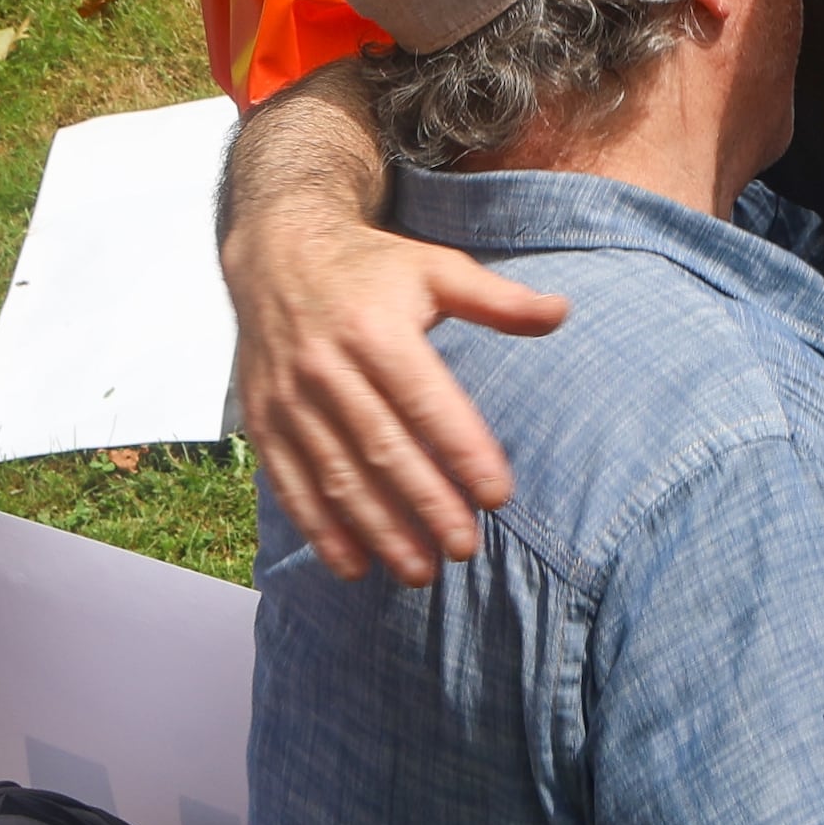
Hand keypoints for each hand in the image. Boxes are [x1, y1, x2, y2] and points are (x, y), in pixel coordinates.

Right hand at [226, 204, 568, 582]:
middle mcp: (327, 368)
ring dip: (378, 530)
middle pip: (383, 449)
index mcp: (376, 330)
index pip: (427, 402)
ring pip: (338, 476)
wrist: (277, 254)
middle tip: (466, 548)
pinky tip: (354, 565)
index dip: (462, 451)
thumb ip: (496, 298)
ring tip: (420, 571)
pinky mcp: (262, 422)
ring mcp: (289, 400)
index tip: (499, 495)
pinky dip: (320, 530)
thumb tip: (561, 312)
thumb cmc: (372, 268)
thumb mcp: (435, 267)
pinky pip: (291, 484)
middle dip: (425, 505)